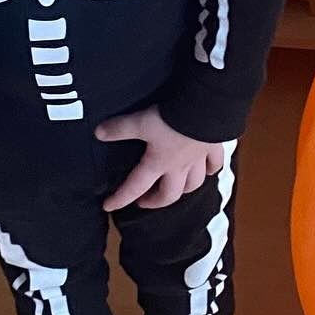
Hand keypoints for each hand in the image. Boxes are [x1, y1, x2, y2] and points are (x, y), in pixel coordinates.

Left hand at [97, 106, 222, 210]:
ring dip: (185, 189)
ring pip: (194, 184)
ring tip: (177, 188)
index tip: (109, 206)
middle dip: (156, 201)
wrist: (207, 108)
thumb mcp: (141, 121)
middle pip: (170, 194)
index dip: (121, 198)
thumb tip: (99, 133)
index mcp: (159, 163)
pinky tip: (208, 169)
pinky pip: (215, 164)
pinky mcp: (214, 148)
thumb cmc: (174, 118)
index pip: (136, 186)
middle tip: (145, 202)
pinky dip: (211, 169)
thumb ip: (120, 128)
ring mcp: (199, 159)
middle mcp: (179, 167)